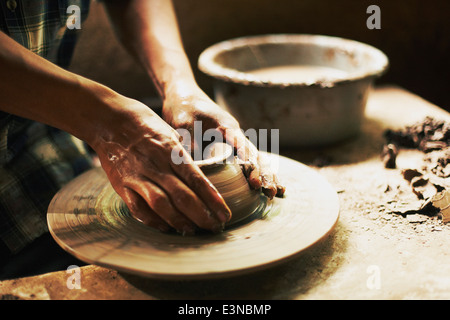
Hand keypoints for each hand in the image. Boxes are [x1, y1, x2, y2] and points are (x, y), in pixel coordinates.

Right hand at [90, 96, 230, 234]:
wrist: (109, 120)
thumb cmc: (145, 124)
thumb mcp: (171, 133)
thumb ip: (183, 157)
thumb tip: (201, 176)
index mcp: (171, 151)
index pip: (196, 179)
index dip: (212, 199)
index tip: (225, 214)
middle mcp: (156, 165)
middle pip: (182, 196)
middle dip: (202, 216)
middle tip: (216, 227)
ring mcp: (138, 176)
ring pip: (161, 205)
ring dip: (180, 222)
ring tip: (194, 231)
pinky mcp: (123, 185)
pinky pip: (138, 209)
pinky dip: (153, 221)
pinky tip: (166, 228)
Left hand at [162, 87, 285, 198]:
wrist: (182, 95)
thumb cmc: (183, 106)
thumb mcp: (182, 123)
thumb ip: (189, 143)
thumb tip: (195, 168)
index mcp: (228, 127)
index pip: (245, 148)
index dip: (251, 166)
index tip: (255, 183)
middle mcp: (235, 135)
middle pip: (256, 155)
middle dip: (265, 174)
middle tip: (270, 193)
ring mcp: (234, 142)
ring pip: (255, 159)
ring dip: (265, 176)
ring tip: (274, 194)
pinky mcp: (228, 147)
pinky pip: (245, 162)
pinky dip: (256, 174)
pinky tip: (263, 188)